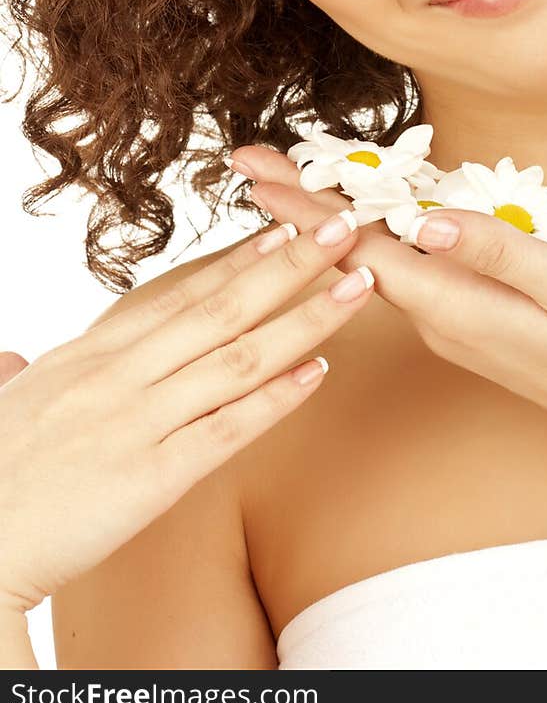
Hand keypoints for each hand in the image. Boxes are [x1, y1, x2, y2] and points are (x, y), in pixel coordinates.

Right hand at [0, 213, 371, 613]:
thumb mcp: (2, 404)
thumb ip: (18, 373)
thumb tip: (12, 357)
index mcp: (91, 354)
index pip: (178, 293)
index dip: (237, 259)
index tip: (282, 227)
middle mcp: (120, 374)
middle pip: (221, 307)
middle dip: (289, 264)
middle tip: (342, 229)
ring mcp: (139, 420)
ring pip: (239, 355)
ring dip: (306, 318)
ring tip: (356, 287)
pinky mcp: (152, 475)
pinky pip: (228, 427)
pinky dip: (278, 397)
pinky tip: (321, 372)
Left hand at [233, 145, 546, 469]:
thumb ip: (500, 254)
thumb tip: (424, 221)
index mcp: (457, 307)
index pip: (360, 247)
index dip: (306, 203)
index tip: (255, 169)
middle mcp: (442, 319)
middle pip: (351, 253)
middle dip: (298, 204)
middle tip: (246, 161)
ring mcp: (457, 323)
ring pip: (375, 261)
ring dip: (328, 219)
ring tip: (284, 183)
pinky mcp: (476, 321)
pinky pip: (406, 273)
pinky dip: (372, 238)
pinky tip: (361, 224)